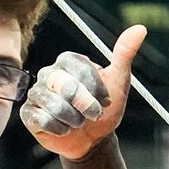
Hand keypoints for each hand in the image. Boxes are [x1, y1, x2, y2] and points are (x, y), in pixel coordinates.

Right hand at [22, 25, 141, 162]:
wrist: (94, 140)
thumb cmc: (104, 109)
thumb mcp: (118, 82)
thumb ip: (124, 54)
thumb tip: (140, 29)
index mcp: (68, 61)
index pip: (81, 70)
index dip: (97, 90)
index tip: (105, 100)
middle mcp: (49, 73)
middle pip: (67, 87)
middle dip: (87, 106)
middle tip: (94, 114)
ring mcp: (37, 92)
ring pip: (55, 106)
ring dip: (75, 120)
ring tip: (79, 122)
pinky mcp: (29, 113)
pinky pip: (43, 120)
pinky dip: (61, 130)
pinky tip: (65, 130)